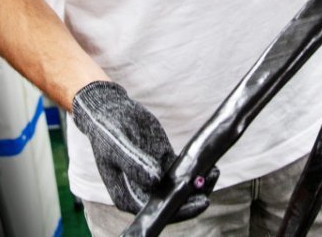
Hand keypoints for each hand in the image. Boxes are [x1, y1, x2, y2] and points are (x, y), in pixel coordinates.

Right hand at [72, 81, 216, 219]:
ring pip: (180, 190)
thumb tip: (154, 182)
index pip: (155, 210)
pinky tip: (211, 166)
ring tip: (213, 172)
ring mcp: (154, 180)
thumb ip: (134, 164)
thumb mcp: (117, 146)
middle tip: (208, 182)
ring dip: (198, 185)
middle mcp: (141, 192)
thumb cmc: (108, 130)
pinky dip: (197, 172)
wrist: (110, 111)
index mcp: (126, 195)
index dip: (178, 210)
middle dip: (192, 197)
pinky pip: (183, 174)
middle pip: (171, 204)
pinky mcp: (164, 166)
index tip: (197, 201)